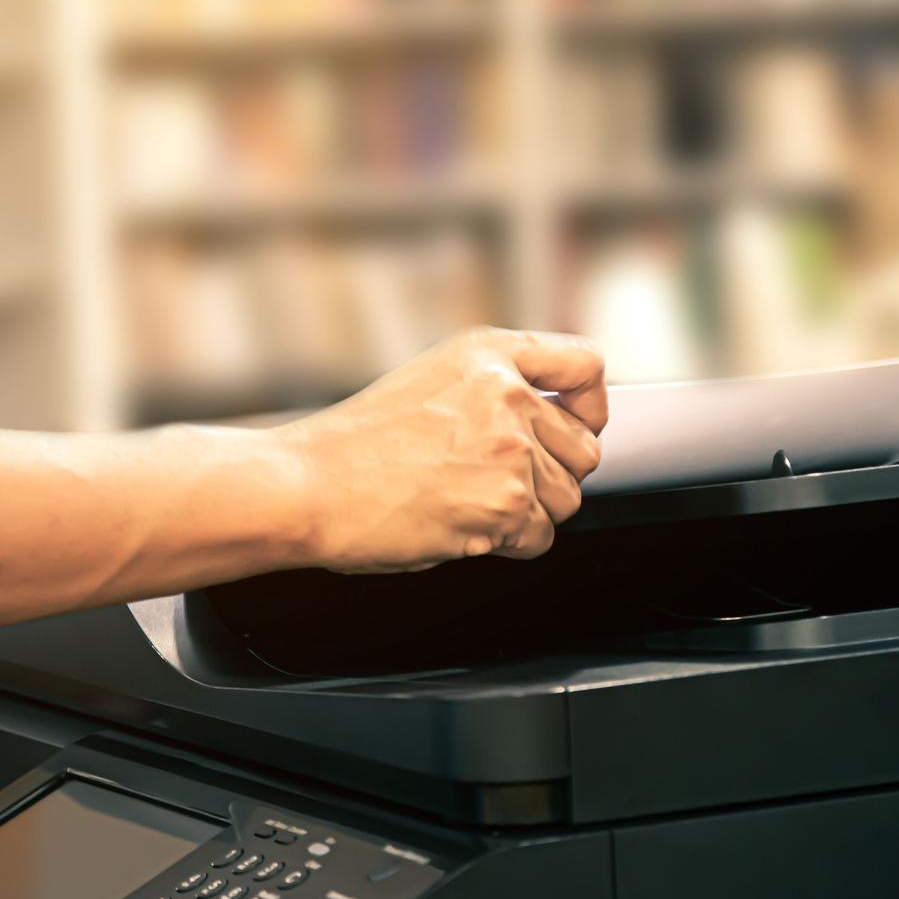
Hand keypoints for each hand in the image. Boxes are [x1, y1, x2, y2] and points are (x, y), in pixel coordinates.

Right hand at [277, 327, 606, 572]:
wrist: (307, 487)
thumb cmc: (354, 446)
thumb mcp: (430, 382)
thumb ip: (494, 390)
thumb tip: (553, 425)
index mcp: (488, 353)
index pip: (586, 365)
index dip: (591, 405)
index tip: (578, 424)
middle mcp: (507, 394)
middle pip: (584, 449)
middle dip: (552, 475)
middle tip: (497, 483)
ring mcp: (510, 450)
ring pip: (568, 499)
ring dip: (529, 513)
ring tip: (470, 504)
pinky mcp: (505, 505)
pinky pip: (541, 537)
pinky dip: (509, 544)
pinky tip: (463, 527)